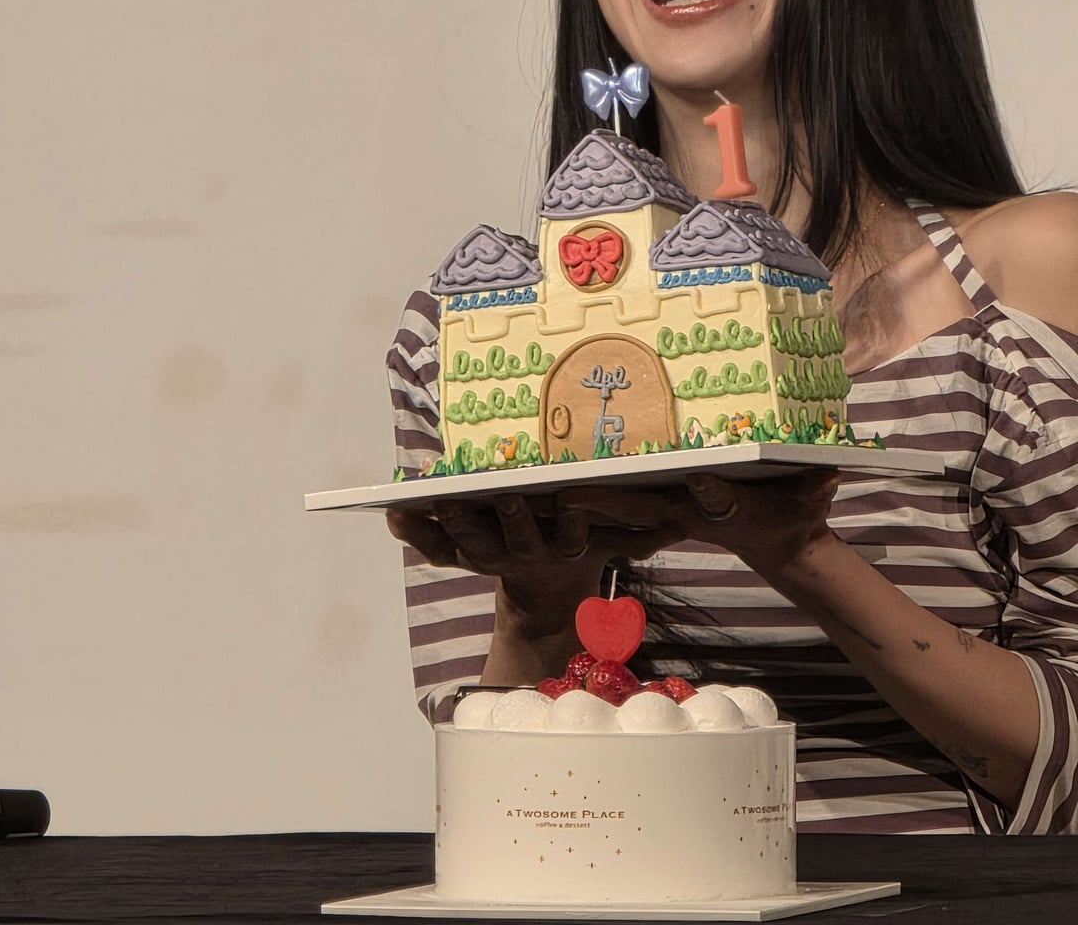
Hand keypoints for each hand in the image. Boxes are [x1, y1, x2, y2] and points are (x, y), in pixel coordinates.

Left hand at [386, 492, 681, 636]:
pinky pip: (436, 547)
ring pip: (468, 544)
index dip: (568, 521)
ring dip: (446, 524)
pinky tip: (390, 515)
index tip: (567, 498)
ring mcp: (494, 556)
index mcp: (569, 549)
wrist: (552, 598)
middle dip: (500, 520)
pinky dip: (413, 532)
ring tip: (420, 502)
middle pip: (511, 540)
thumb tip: (705, 498)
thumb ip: (656, 523)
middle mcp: (528, 555)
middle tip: (487, 497)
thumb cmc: (592, 545)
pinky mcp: (466, 554)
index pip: (571, 534)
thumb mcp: (627, 538)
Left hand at [563, 468, 839, 581]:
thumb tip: (828, 473)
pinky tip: (547, 492)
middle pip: (638, 509)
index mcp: (722, 510)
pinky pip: (613, 506)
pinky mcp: (654, 510)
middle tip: (563, 495)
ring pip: (614, 508)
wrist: (778, 541)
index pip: (708, 502)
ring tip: (534, 491)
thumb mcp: (808, 498)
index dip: (699, 493)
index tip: (691, 481)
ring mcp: (666, 513)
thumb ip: (814, 486)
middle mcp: (684, 512)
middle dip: (602, 502)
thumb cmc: (795, 515)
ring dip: (578, 503)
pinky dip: (583, 500)